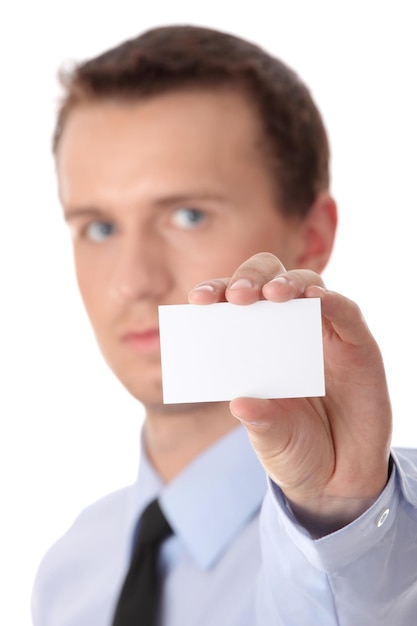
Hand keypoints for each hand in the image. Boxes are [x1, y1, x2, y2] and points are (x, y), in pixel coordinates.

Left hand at [189, 253, 391, 535]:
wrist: (340, 477)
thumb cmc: (296, 448)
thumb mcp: (271, 439)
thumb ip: (259, 421)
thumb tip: (240, 403)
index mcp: (256, 346)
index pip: (234, 306)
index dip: (217, 294)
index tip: (198, 300)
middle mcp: (289, 331)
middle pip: (269, 280)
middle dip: (251, 279)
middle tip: (237, 296)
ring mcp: (324, 334)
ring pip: (308, 286)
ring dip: (288, 283)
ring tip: (273, 294)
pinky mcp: (357, 344)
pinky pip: (346, 312)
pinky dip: (332, 301)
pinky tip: (317, 300)